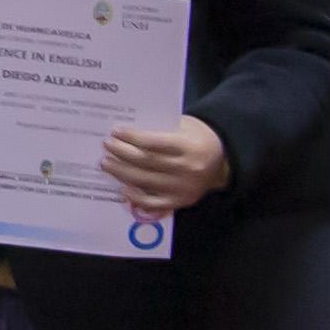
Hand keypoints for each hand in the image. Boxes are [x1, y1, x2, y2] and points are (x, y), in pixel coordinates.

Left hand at [103, 114, 231, 215]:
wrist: (222, 162)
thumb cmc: (198, 138)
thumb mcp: (185, 126)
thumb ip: (160, 129)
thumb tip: (126, 133)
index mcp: (189, 147)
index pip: (153, 142)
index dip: (131, 137)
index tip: (115, 132)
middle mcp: (187, 169)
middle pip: (145, 162)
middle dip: (121, 153)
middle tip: (106, 146)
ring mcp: (183, 188)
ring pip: (145, 182)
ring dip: (121, 173)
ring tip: (106, 163)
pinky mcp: (180, 202)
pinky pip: (153, 203)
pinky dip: (135, 197)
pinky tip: (122, 187)